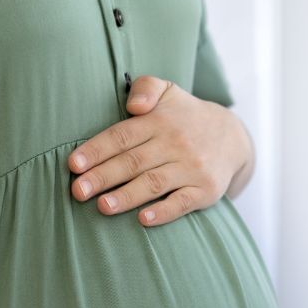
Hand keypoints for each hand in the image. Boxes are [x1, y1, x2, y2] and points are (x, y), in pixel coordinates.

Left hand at [68, 75, 254, 226]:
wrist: (232, 138)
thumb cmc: (185, 117)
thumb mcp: (168, 91)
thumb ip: (146, 88)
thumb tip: (133, 106)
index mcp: (160, 121)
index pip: (122, 135)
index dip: (97, 150)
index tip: (74, 164)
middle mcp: (176, 143)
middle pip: (133, 161)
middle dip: (103, 177)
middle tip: (78, 191)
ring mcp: (191, 168)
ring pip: (154, 183)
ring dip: (127, 196)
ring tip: (102, 206)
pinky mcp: (205, 190)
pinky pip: (183, 202)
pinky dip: (164, 212)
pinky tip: (143, 220)